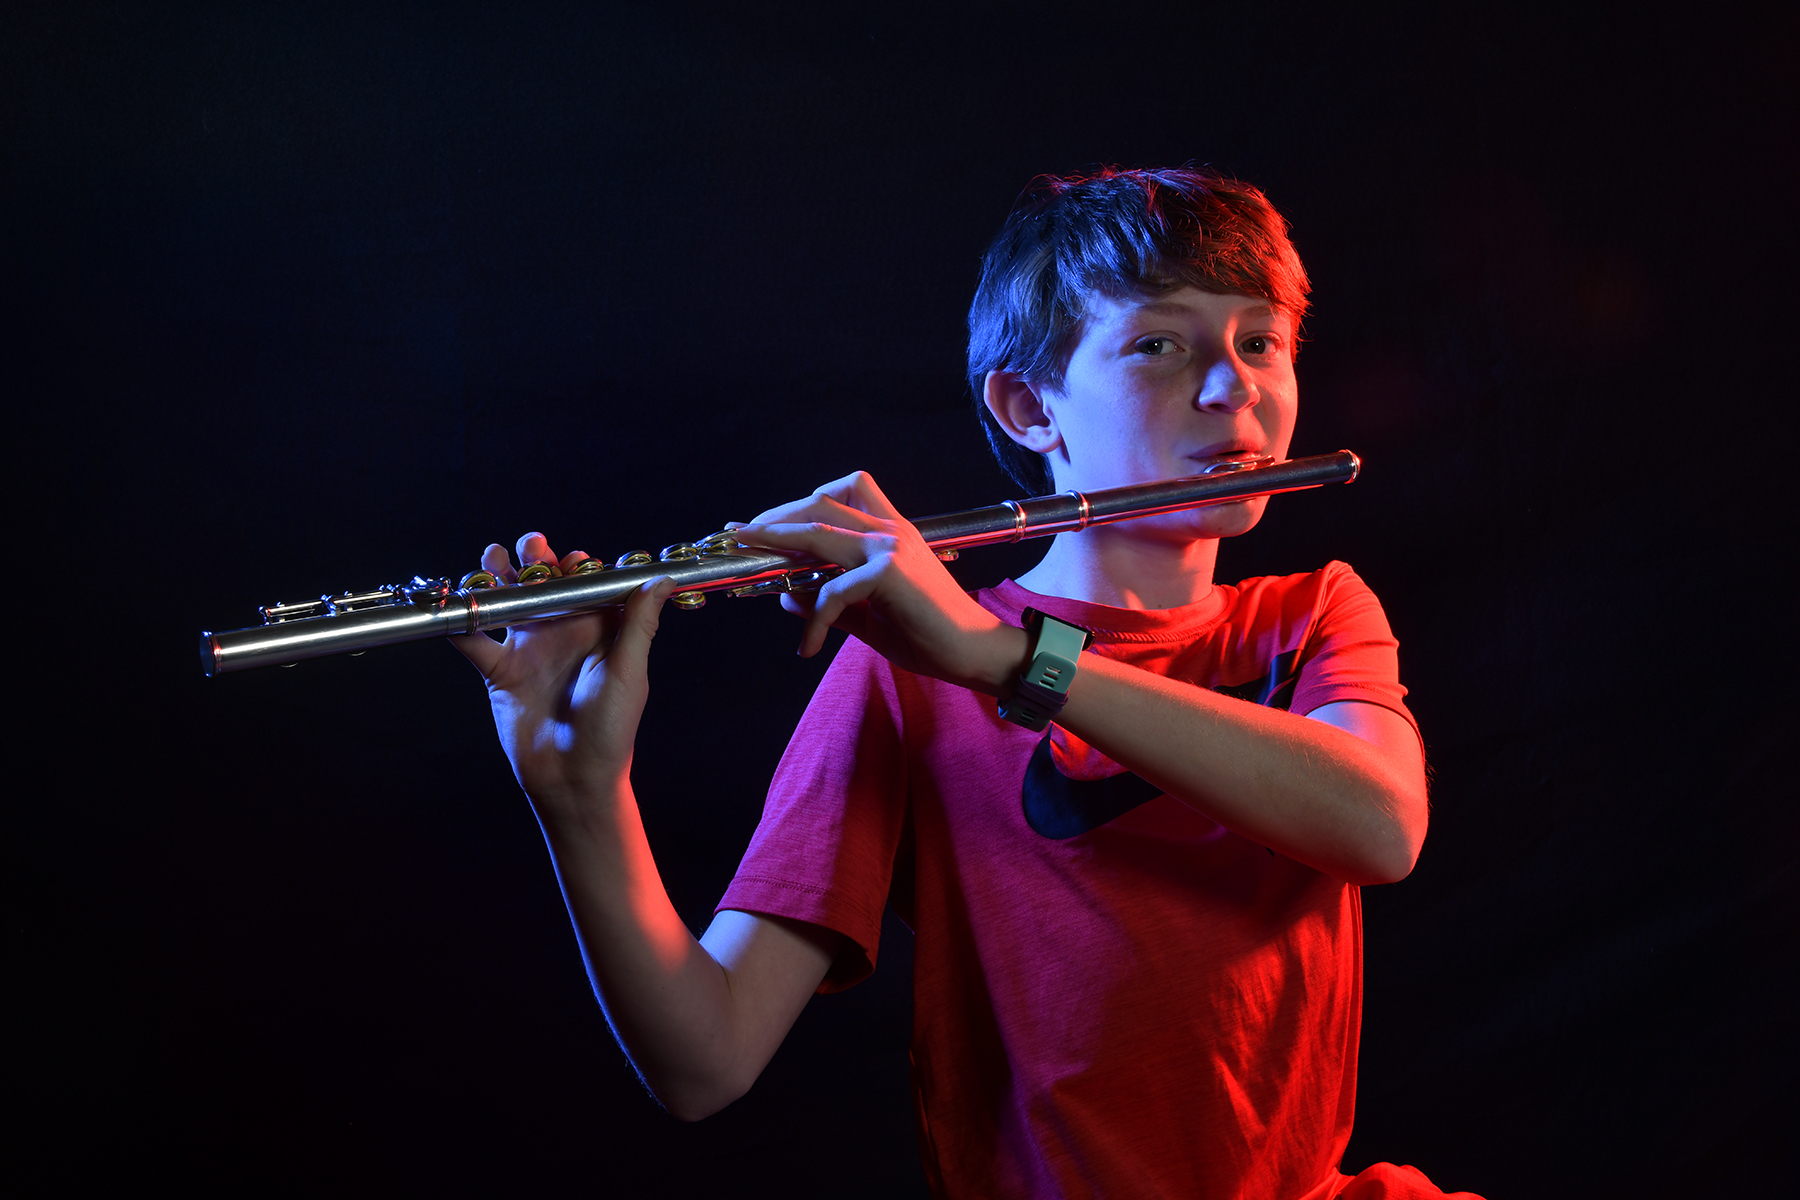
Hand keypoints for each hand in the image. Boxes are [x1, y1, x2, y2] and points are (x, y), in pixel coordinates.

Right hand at [451, 532, 676, 810]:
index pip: (588, 582)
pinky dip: (460, 623)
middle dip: (536, 558)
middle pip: (545, 583)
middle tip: (530, 547)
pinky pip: (475, 640)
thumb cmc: (611, 729)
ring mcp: (530, 649)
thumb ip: (638, 624)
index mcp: (600, 629)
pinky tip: (450, 605)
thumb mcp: (628, 672)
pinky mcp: (500, 670)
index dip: (580, 565)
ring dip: (498, 577)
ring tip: (492, 558)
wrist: (573, 779)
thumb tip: (658, 579)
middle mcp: (564, 632)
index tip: (574, 560)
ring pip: (509, 601)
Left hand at [731, 472, 1024, 693]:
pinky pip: (833, 591)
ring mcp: (890, 547)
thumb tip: (787, 597)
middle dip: (775, 517)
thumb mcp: (867, 617)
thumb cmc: (929, 635)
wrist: (974, 653)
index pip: (841, 495)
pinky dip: (814, 620)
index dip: (798, 504)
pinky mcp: (889, 573)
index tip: (762, 524)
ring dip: (776, 540)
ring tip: (746, 551)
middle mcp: (890, 530)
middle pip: (821, 503)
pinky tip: (809, 646)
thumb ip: (830, 604)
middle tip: (741, 535)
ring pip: (818, 531)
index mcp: (889, 534)